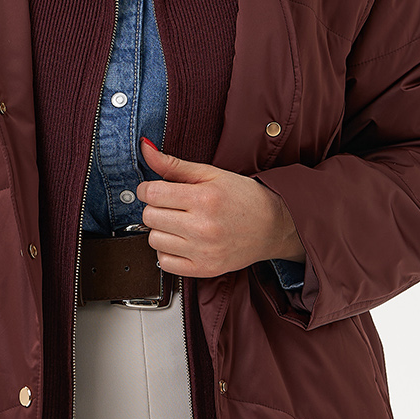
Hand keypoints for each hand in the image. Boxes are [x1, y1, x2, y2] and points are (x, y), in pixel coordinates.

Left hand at [136, 137, 305, 277]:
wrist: (273, 226)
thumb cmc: (244, 197)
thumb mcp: (211, 174)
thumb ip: (174, 164)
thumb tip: (146, 149)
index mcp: (204, 198)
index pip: (153, 194)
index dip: (147, 189)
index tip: (153, 189)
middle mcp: (203, 227)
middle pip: (150, 216)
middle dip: (155, 208)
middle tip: (170, 205)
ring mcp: (203, 251)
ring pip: (153, 240)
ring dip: (161, 230)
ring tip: (178, 223)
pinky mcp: (205, 269)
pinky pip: (165, 262)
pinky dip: (167, 251)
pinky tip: (181, 241)